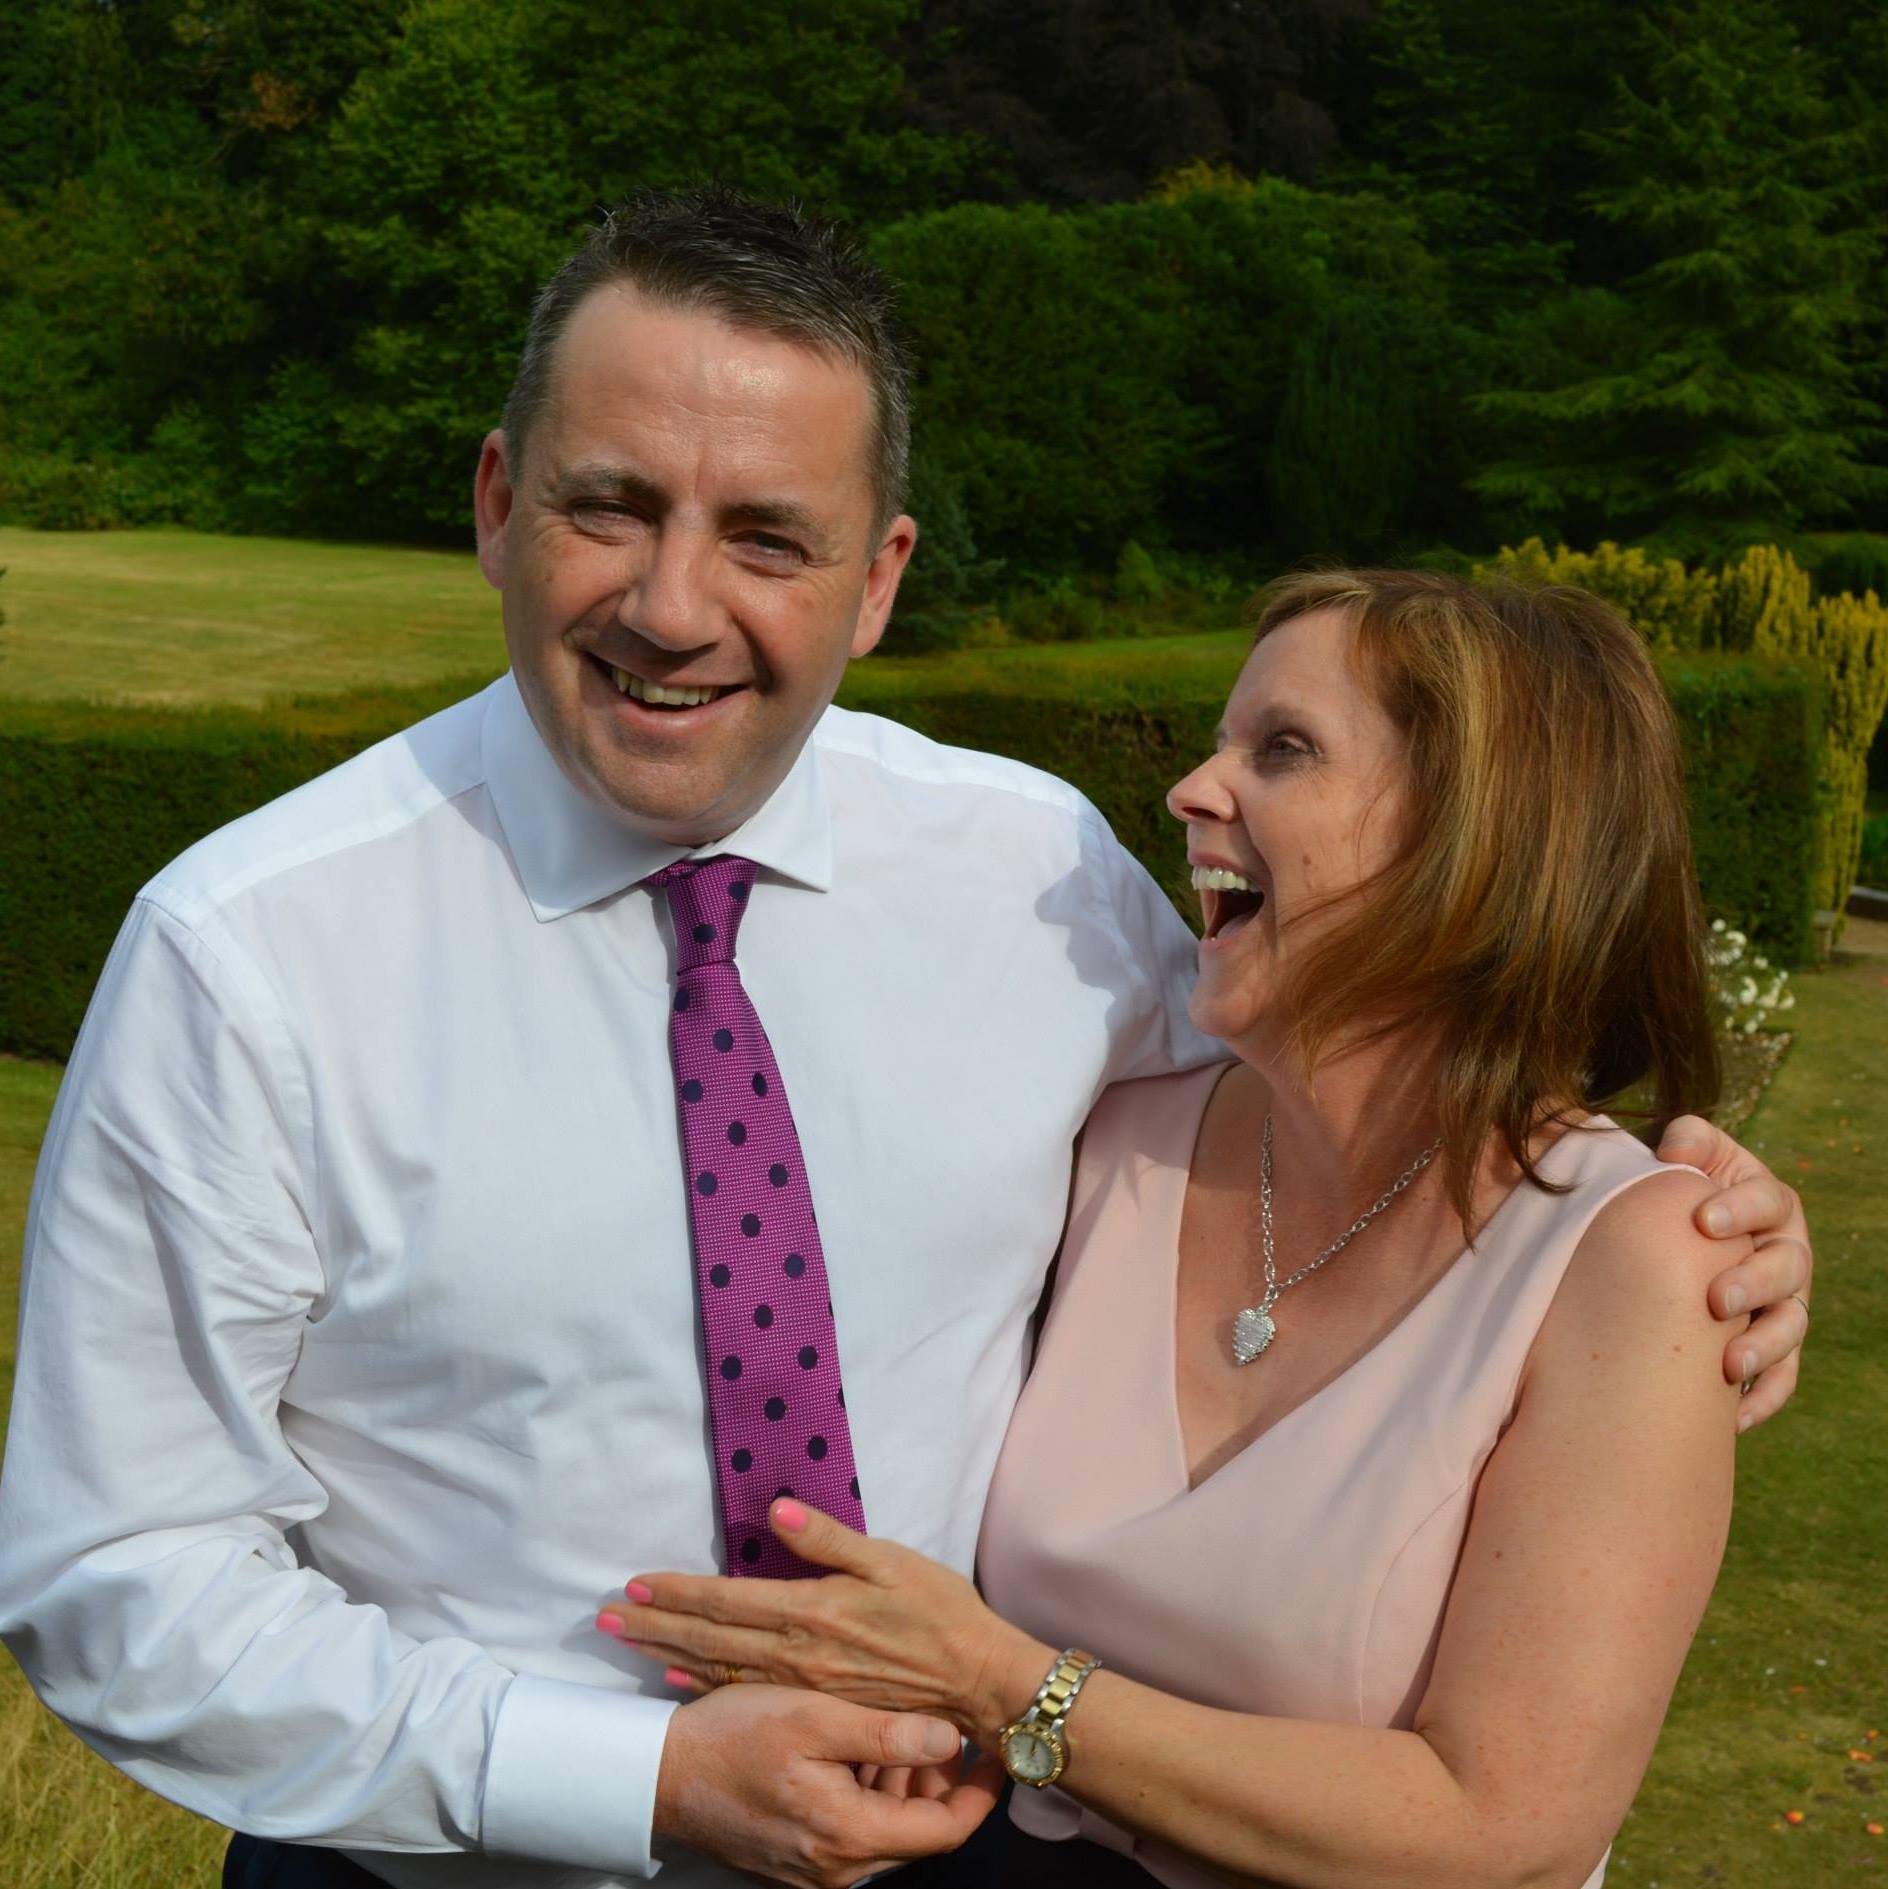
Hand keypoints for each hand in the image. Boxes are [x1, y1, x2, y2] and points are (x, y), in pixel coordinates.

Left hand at [598, 1499, 1047, 1739]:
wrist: (974, 1681)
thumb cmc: (938, 1611)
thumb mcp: (890, 1560)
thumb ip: (829, 1538)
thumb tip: (775, 1508)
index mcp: (812, 1609)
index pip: (727, 1600)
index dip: (677, 1592)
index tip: (633, 1583)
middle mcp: (796, 1651)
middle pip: (710, 1637)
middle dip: (654, 1623)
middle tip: (604, 1618)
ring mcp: (802, 1683)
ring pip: (719, 1666)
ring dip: (668, 1651)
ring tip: (628, 1643)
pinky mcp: (814, 1701)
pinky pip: (745, 1690)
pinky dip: (704, 1683)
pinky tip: (679, 1679)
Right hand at [652, 1680, 1001, 1888]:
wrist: (662, 1773)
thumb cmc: (738, 1736)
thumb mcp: (816, 1717)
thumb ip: (888, 1732)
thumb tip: (951, 1738)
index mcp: (852, 1836)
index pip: (945, 1831)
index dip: (980, 1793)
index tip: (994, 1750)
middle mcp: (839, 1868)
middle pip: (918, 1828)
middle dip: (937, 1776)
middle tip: (939, 1720)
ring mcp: (815, 1868)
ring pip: (886, 1825)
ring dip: (901, 1778)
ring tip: (894, 1723)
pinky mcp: (796, 1858)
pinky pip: (853, 1827)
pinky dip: (868, 1788)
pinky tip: (854, 1745)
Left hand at [1657, 1115, 1811, 1430]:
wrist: (1670, 1234)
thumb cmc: (1678, 1190)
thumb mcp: (1685, 1155)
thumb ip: (1687, 1140)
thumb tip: (1676, 1150)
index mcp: (1769, 1203)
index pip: (1768, 1200)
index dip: (1740, 1208)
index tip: (1702, 1220)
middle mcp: (1785, 1253)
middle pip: (1787, 1268)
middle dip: (1754, 1283)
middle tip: (1716, 1299)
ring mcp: (1783, 1303)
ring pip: (1791, 1327)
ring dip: (1764, 1347)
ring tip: (1728, 1364)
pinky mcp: (1773, 1346)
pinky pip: (1781, 1379)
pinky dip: (1762, 1399)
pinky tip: (1733, 1418)